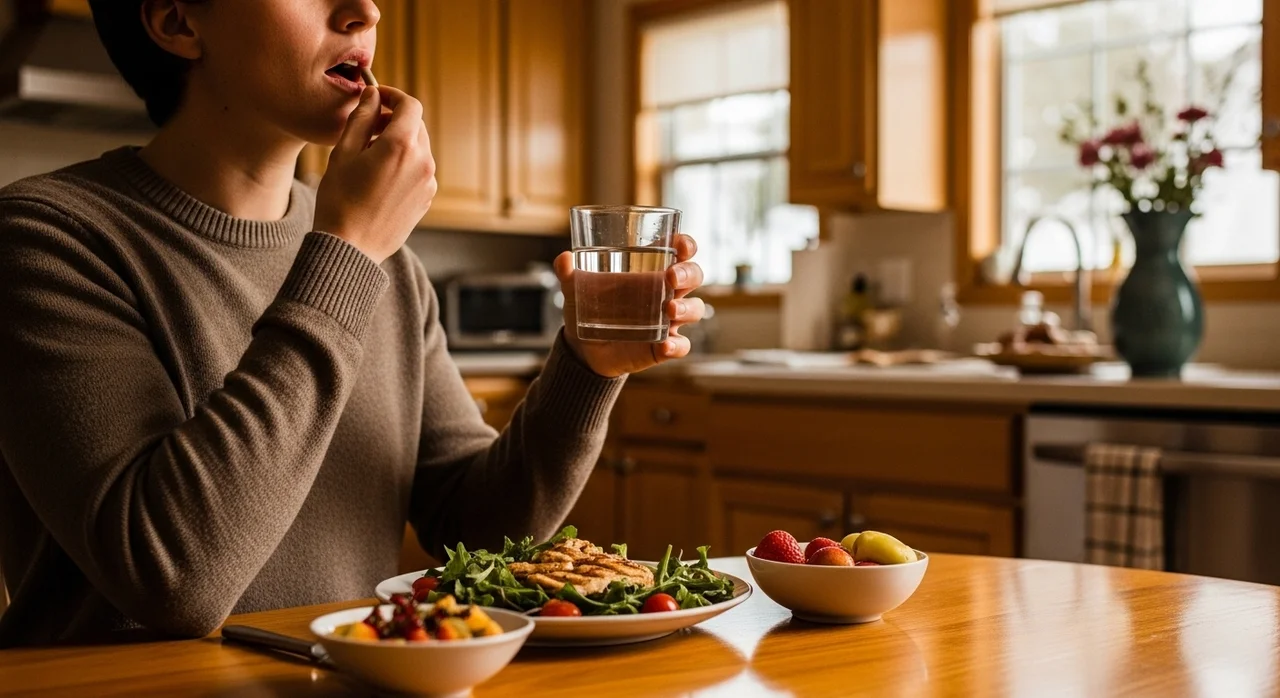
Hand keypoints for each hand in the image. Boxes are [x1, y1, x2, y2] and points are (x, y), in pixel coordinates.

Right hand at [314, 86, 436, 263]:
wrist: (351, 248)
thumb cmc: (340, 200)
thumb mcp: (344, 152)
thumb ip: (361, 118)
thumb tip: (373, 94)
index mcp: (402, 146)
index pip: (410, 105)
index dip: (393, 96)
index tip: (376, 97)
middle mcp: (423, 162)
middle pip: (416, 126)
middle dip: (394, 119)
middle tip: (367, 125)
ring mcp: (428, 182)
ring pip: (418, 148)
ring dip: (399, 141)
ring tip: (369, 153)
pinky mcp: (426, 198)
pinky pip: (419, 169)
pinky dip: (404, 162)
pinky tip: (379, 175)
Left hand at [554, 234, 704, 377]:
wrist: (583, 349)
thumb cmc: (588, 309)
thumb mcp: (576, 290)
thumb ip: (568, 273)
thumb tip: (563, 259)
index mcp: (650, 272)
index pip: (678, 252)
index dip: (685, 244)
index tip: (681, 244)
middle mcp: (666, 293)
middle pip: (693, 276)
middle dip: (688, 273)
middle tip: (671, 277)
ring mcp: (668, 321)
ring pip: (695, 309)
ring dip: (687, 308)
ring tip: (669, 310)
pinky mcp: (664, 346)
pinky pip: (681, 346)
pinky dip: (677, 346)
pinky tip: (664, 345)